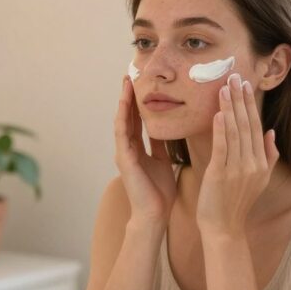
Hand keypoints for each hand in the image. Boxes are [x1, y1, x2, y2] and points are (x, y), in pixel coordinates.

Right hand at [114, 77, 176, 223]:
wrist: (154, 214)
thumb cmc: (159, 191)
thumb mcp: (163, 161)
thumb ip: (161, 144)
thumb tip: (168, 127)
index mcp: (137, 148)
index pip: (136, 120)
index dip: (138, 102)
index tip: (141, 84)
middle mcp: (127, 148)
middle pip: (127, 117)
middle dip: (128, 96)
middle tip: (130, 75)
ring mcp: (123, 153)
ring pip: (122, 121)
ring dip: (123, 102)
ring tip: (126, 83)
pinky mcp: (124, 159)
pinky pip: (122, 134)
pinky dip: (123, 117)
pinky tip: (125, 104)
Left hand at [196, 74, 278, 235]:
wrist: (224, 229)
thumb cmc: (236, 203)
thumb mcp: (258, 180)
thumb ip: (268, 156)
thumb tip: (271, 132)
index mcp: (261, 163)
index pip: (256, 126)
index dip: (250, 105)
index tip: (245, 85)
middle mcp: (253, 164)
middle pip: (247, 125)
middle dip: (240, 99)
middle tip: (234, 76)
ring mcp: (238, 170)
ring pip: (235, 132)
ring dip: (230, 108)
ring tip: (224, 87)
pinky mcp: (221, 175)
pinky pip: (222, 148)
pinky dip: (221, 130)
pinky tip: (219, 113)